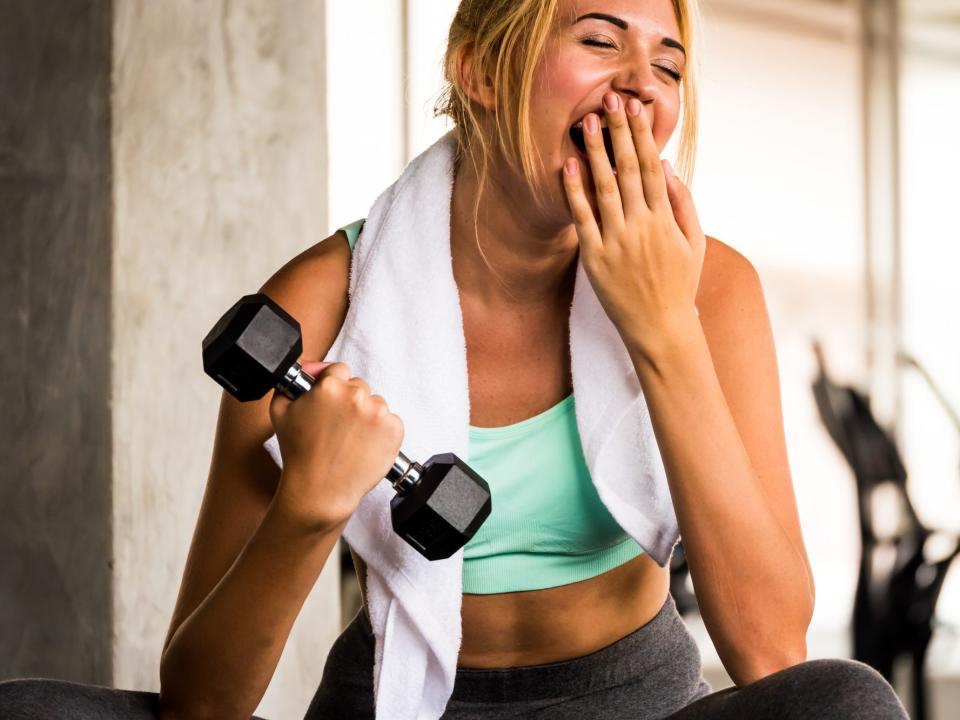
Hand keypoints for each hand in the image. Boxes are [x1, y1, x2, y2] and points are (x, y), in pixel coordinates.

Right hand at [268, 361, 403, 532]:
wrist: (320, 490)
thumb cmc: (299, 454)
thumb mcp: (280, 411)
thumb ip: (291, 383)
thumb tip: (309, 369)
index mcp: (330, 386)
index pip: (338, 369)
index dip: (332, 384)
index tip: (329, 399)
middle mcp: (357, 395)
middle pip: (358, 386)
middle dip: (348, 401)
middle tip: (336, 425)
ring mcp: (378, 412)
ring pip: (375, 403)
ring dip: (365, 415)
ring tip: (349, 439)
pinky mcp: (394, 429)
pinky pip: (389, 421)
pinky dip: (380, 431)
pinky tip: (363, 445)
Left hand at [561, 92, 705, 357]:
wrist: (660, 329)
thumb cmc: (679, 284)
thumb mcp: (694, 243)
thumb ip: (683, 203)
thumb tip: (666, 166)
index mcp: (665, 220)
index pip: (651, 167)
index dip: (641, 135)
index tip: (634, 108)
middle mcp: (641, 226)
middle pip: (628, 170)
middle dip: (618, 133)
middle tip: (608, 101)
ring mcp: (616, 242)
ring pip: (604, 188)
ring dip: (595, 153)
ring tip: (587, 123)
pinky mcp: (595, 259)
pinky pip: (582, 219)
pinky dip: (574, 192)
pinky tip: (568, 166)